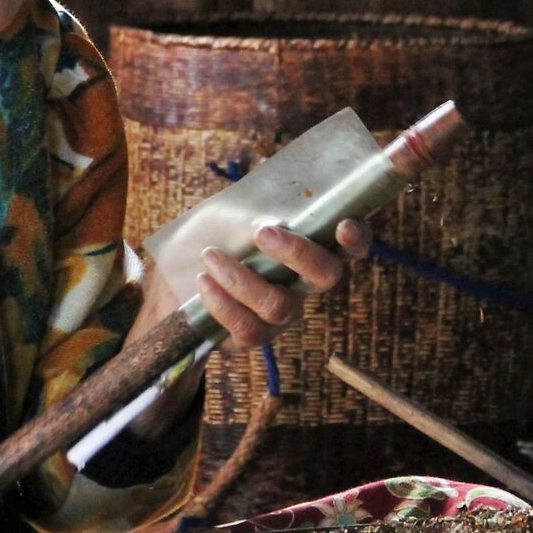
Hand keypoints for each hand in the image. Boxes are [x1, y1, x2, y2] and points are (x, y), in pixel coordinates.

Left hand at [134, 220, 372, 351]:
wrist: (175, 270)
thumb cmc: (214, 233)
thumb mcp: (235, 211)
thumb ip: (261, 206)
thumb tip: (274, 195)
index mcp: (309, 248)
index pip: (349, 247)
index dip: (356, 240)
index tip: (343, 225)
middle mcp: (303, 285)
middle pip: (326, 276)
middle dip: (298, 253)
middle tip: (262, 232)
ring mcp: (281, 314)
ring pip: (278, 305)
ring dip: (242, 278)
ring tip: (209, 255)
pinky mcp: (252, 336)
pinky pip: (248, 328)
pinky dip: (223, 302)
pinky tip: (204, 281)